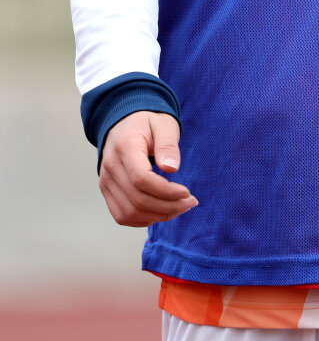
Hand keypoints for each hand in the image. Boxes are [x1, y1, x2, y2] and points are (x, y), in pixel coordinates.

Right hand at [99, 110, 197, 226]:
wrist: (125, 121)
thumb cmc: (148, 121)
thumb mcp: (164, 124)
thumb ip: (168, 145)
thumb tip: (171, 169)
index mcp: (125, 146)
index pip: (141, 179)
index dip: (166, 191)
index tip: (187, 192)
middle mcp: (110, 166)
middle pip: (137, 200)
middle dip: (168, 207)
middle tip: (190, 202)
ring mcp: (106, 180)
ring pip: (129, 212)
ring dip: (157, 216)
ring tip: (179, 208)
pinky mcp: (107, 190)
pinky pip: (122, 215)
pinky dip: (143, 219)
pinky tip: (162, 212)